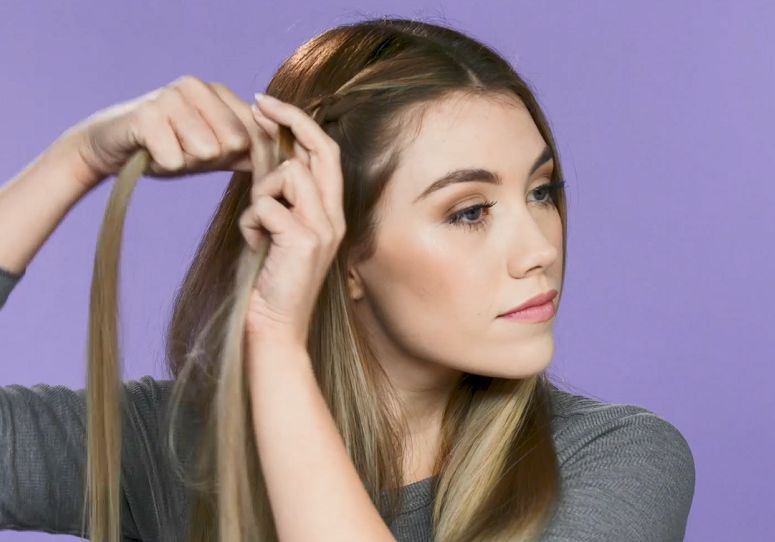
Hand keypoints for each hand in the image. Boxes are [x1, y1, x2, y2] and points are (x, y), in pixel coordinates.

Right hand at [61, 75, 263, 188]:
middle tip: (187, 154)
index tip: (243, 175)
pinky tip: (152, 154)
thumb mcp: (212, 150)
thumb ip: (245, 151)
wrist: (110, 146)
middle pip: (234, 143)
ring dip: (187, 162)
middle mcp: (198, 86)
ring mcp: (172, 95)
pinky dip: (165, 165)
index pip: (257, 132)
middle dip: (213, 160)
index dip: (256, 161)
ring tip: (169, 151)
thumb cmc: (166, 148)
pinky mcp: (148, 113)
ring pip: (207, 151)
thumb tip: (286, 162)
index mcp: (219, 93)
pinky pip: (176, 159)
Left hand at [240, 94, 345, 351]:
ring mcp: (323, 229)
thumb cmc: (270, 279)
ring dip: (259, 194)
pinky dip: (250, 223)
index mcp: (330, 212)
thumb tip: (265, 148)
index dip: (300, 123)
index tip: (269, 105)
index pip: (325, 153)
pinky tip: (255, 246)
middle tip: (258, 103)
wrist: (275, 327)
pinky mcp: (303, 242)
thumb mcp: (274, 225)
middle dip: (290, 119)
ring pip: (287, 175)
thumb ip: (275, 190)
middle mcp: (334, 217)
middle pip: (322, 150)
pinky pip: (264, 206)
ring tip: (257, 226)